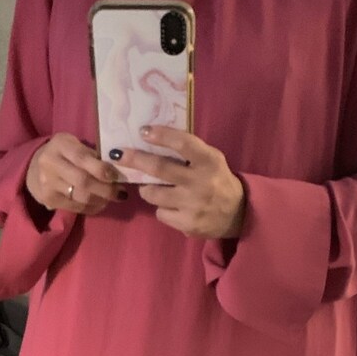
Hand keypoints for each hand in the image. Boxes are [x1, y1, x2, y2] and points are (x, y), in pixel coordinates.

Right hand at [26, 133, 125, 215]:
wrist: (32, 168)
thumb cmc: (61, 153)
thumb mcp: (72, 144)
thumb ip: (89, 153)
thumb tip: (115, 168)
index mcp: (60, 144)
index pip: (83, 158)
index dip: (102, 169)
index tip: (117, 176)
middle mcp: (51, 164)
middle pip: (83, 181)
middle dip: (106, 189)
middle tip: (120, 192)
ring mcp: (48, 184)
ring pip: (81, 197)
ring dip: (101, 200)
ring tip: (113, 198)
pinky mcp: (49, 200)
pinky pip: (76, 207)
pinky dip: (92, 207)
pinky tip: (100, 204)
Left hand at [123, 127, 246, 239]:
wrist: (237, 214)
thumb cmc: (217, 181)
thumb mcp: (211, 160)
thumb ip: (189, 152)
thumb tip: (152, 139)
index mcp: (209, 161)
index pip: (183, 143)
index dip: (162, 136)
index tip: (143, 131)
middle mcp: (200, 182)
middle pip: (160, 169)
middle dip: (135, 160)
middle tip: (119, 155)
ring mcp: (193, 205)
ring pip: (153, 194)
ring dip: (147, 188)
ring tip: (152, 187)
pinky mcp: (187, 224)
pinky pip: (161, 213)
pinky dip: (161, 208)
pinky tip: (172, 206)